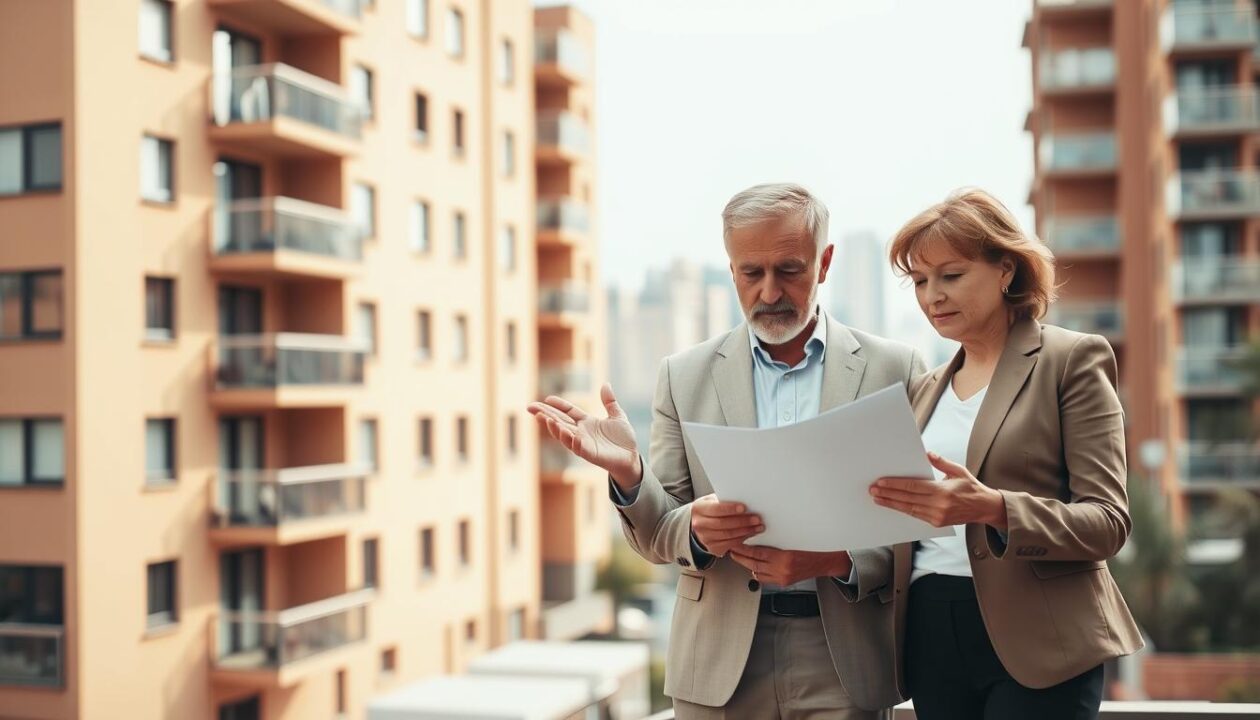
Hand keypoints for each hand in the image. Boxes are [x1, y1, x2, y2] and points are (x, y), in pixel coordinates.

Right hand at [528, 383, 641, 488]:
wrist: (632, 458)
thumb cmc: (623, 440)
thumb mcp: (617, 416)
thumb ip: (609, 402)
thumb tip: (605, 384)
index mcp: (586, 423)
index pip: (568, 412)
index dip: (558, 405)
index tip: (546, 398)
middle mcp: (581, 433)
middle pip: (560, 422)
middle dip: (545, 415)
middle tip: (530, 407)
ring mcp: (584, 444)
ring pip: (565, 435)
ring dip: (555, 428)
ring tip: (546, 419)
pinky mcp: (590, 454)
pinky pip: (578, 448)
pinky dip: (572, 441)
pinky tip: (566, 433)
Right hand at [690, 494, 762, 557]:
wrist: (701, 524)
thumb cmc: (711, 509)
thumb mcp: (713, 500)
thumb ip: (725, 500)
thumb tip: (746, 499)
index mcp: (699, 509)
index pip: (715, 509)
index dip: (730, 509)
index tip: (744, 507)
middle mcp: (699, 524)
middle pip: (723, 524)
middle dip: (742, 521)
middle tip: (756, 519)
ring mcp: (705, 538)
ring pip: (728, 535)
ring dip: (746, 531)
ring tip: (758, 527)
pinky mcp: (712, 548)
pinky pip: (730, 544)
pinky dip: (742, 539)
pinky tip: (750, 533)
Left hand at [728, 545, 852, 585]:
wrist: (825, 561)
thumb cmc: (812, 547)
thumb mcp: (793, 540)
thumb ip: (775, 541)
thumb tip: (756, 536)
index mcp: (785, 558)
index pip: (758, 553)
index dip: (743, 549)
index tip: (734, 543)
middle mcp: (783, 570)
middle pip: (754, 564)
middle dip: (740, 558)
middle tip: (730, 550)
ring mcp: (783, 578)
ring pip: (757, 572)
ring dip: (746, 565)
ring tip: (738, 557)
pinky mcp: (784, 583)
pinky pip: (765, 579)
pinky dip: (756, 572)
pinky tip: (752, 566)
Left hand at [870, 452, 1006, 529]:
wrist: (985, 508)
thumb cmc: (972, 488)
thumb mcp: (959, 470)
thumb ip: (941, 462)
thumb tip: (927, 453)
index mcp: (943, 491)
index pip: (913, 486)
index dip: (895, 485)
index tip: (881, 482)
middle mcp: (939, 505)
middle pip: (907, 498)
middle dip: (888, 494)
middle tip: (873, 489)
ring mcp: (937, 516)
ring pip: (908, 509)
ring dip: (891, 503)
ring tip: (877, 498)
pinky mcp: (936, 522)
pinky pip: (915, 515)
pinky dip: (902, 509)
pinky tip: (892, 505)